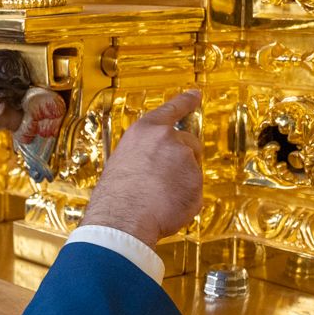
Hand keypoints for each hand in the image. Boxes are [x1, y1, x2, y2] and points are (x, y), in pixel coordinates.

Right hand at [80, 90, 202, 249]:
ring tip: (157, 198)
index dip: (186, 101)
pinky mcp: (197, 181)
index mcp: (146, 131)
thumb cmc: (116, 197)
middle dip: (183, 161)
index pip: (172, 109)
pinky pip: (194, 193)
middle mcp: (168, 139)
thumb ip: (147, 155)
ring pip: (192, 170)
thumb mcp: (124, 162)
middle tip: (164, 181)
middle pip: (189, 143)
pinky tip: (165, 208)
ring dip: (182, 183)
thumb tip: (161, 166)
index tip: (195, 94)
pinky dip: (185, 202)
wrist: (122, 220)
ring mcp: (185, 159)